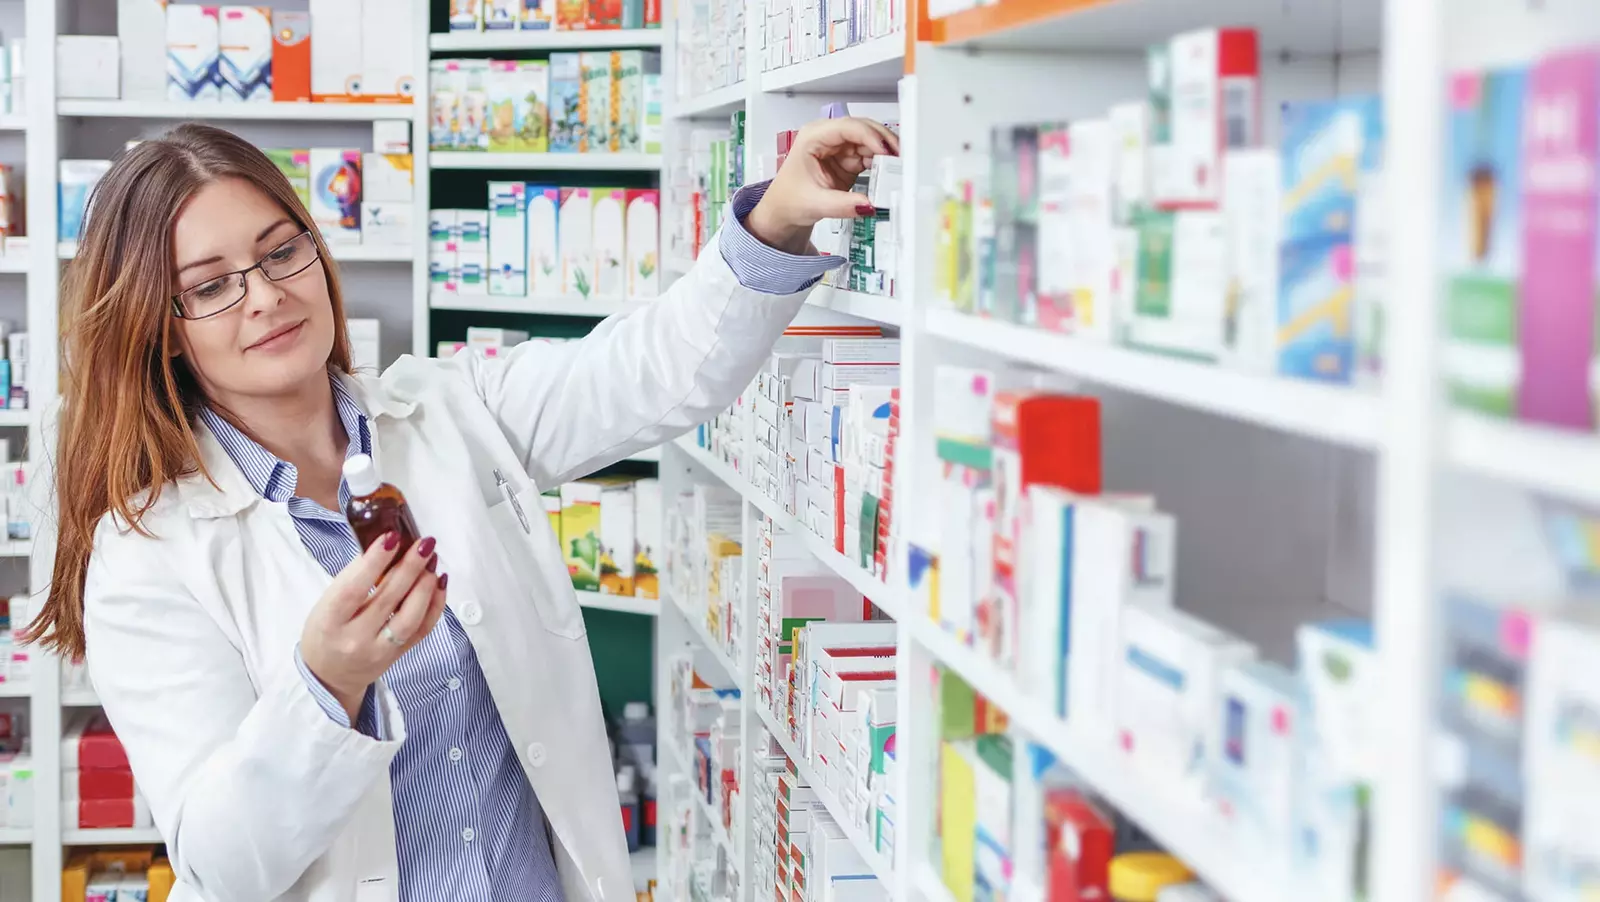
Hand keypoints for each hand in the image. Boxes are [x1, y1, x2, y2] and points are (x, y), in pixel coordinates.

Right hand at [300, 533, 448, 722]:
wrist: (329, 676)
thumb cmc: (326, 631)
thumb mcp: (325, 605)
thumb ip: (352, 579)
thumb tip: (386, 547)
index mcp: (330, 622)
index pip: (353, 590)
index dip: (374, 562)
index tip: (392, 538)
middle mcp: (355, 639)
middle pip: (387, 600)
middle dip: (409, 567)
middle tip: (424, 543)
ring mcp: (379, 650)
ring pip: (410, 618)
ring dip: (425, 586)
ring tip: (432, 561)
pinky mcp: (399, 656)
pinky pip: (423, 630)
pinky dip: (435, 604)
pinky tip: (439, 583)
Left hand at [745, 117, 899, 254]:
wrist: (784, 212)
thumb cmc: (789, 200)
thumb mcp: (815, 204)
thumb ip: (843, 205)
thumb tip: (869, 205)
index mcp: (813, 137)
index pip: (847, 127)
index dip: (870, 136)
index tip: (886, 151)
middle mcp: (828, 137)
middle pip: (863, 129)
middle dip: (883, 141)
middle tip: (901, 156)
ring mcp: (840, 148)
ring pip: (870, 142)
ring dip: (886, 152)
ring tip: (900, 166)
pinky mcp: (848, 160)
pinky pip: (871, 156)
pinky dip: (882, 163)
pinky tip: (890, 172)